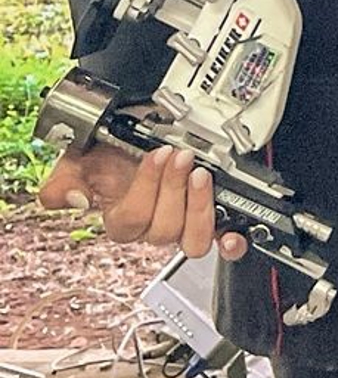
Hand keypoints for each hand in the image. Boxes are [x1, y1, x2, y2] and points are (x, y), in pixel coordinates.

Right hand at [39, 136, 246, 259]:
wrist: (137, 134)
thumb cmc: (111, 148)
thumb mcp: (78, 159)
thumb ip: (66, 182)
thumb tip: (76, 200)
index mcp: (120, 221)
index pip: (132, 219)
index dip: (146, 188)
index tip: (157, 155)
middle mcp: (152, 228)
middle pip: (164, 229)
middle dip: (174, 189)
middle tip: (181, 158)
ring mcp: (182, 226)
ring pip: (191, 240)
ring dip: (199, 207)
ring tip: (201, 175)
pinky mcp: (207, 219)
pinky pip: (220, 243)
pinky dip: (229, 242)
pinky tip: (232, 235)